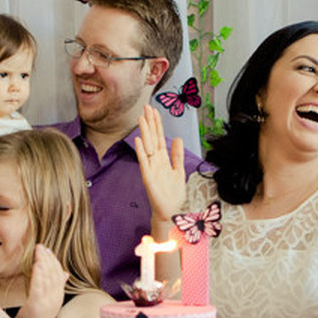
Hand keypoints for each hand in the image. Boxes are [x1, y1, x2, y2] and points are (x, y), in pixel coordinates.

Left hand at [15, 245, 67, 317]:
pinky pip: (38, 288)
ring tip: (39, 253)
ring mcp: (46, 301)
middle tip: (41, 247)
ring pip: (47, 279)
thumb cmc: (40, 316)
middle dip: (47, 259)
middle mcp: (55, 297)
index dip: (53, 260)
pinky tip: (36, 267)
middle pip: (53, 274)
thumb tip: (65, 273)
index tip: (47, 250)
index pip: (58, 274)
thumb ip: (57, 286)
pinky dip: (38, 276)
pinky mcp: (36, 305)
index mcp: (58, 294)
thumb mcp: (51, 300)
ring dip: (43, 264)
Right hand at [134, 105, 185, 223]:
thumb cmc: (173, 194)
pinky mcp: (148, 177)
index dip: (157, 124)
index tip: (154, 111)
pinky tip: (139, 141)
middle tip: (146, 107)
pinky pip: (144, 162)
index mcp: (162, 159)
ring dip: (144, 132)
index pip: (159, 137)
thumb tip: (177, 139)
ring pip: (147, 146)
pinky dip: (141, 151)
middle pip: (152, 138)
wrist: (170, 210)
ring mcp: (150, 168)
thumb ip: (177, 154)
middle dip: (149, 122)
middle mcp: (155, 161)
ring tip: (141, 118)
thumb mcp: (179, 170)